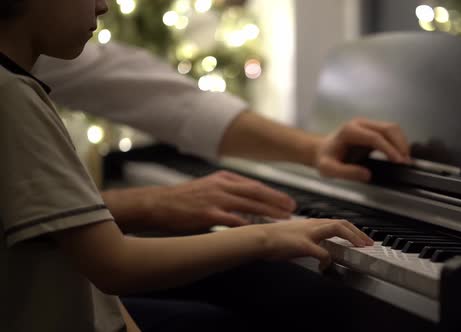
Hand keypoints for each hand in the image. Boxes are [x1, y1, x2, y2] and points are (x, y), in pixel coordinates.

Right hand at [147, 171, 295, 230]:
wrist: (157, 203)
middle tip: (292, 209)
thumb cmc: (181, 200)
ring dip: (269, 212)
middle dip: (277, 201)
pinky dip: (248, 224)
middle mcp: (222, 186)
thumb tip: (246, 203)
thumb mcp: (207, 188)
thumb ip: (226, 193)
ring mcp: (215, 199)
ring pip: (249, 204)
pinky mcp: (207, 214)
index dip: (273, 193)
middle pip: (256, 192)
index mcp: (223, 179)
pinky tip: (259, 230)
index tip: (287, 201)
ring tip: (283, 218)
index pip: (254, 185)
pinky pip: (232, 220)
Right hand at [258, 218, 373, 270]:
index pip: (338, 222)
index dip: (353, 230)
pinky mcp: (303, 244)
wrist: (259, 238)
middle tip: (368, 244)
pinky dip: (327, 259)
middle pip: (342, 223)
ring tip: (360, 248)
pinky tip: (327, 265)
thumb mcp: (297, 237)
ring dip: (351, 238)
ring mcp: (308, 233)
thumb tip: (321, 252)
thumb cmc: (274, 240)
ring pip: (336, 229)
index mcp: (312, 224)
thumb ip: (311, 242)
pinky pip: (321, 251)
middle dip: (358, 232)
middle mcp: (313, 225)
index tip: (362, 238)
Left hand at [314, 118, 410, 181]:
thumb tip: (367, 174)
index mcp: (349, 131)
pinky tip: (401, 155)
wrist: (322, 150)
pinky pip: (390, 132)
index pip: (375, 137)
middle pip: (388, 128)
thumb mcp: (329, 169)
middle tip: (406, 162)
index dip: (389, 148)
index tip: (398, 161)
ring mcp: (367, 125)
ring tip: (406, 160)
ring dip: (402, 142)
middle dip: (400, 144)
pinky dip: (399, 142)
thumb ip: (346, 172)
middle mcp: (360, 124)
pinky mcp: (373, 129)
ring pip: (392, 128)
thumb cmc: (325, 158)